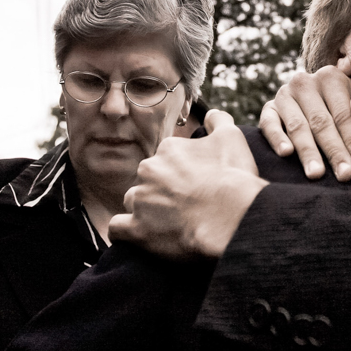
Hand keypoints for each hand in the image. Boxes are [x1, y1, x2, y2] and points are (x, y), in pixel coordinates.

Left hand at [110, 110, 267, 258]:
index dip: (179, 175)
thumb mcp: (232, 139)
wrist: (231, 216)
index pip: (165, 160)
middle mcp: (148, 169)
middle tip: (184, 208)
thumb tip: (211, 114)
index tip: (194, 188)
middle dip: (161, 192)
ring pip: (133, 202)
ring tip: (169, 225)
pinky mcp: (136, 229)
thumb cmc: (233, 178)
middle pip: (147, 180)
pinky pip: (117, 229)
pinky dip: (126, 233)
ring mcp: (140, 200)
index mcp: (167, 149)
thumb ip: (219, 121)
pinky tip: (140, 237)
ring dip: (146, 212)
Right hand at [257, 59, 350, 180]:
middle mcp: (304, 82)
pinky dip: (277, 139)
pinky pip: (269, 124)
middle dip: (334, 151)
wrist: (315, 103)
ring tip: (316, 174)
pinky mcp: (268, 109)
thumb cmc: (343, 108)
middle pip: (321, 122)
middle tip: (344, 175)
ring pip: (298, 126)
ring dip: (308, 152)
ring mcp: (284, 95)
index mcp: (330, 77)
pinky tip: (286, 153)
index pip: (343, 114)